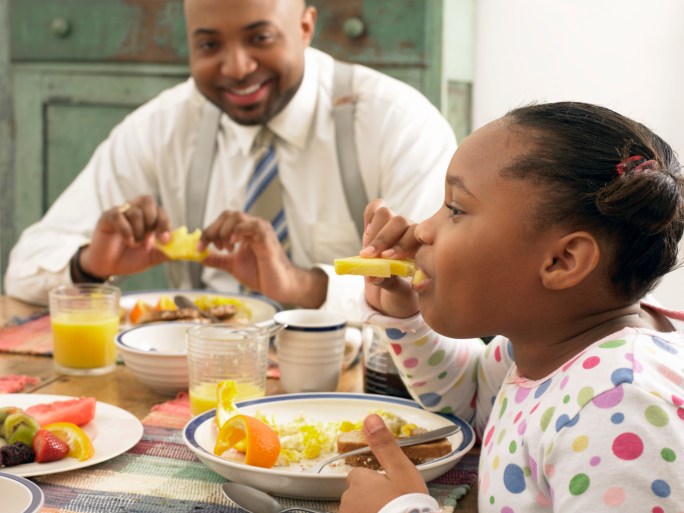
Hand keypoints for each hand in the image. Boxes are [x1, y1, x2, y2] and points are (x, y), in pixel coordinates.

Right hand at [79, 195, 170, 278]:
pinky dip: (126, 230)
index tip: (165, 240)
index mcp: (149, 219)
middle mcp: (135, 211)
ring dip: (138, 230)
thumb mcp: (152, 258)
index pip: (161, 211)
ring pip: (134, 211)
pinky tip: (128, 241)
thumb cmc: (130, 258)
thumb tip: (183, 251)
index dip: (165, 223)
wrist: (108, 267)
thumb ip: (166, 253)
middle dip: (153, 220)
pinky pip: (118, 216)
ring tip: (134, 244)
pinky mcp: (107, 217)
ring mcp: (121, 213)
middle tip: (149, 239)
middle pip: (148, 201)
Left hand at [199, 210, 327, 307]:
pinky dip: (238, 231)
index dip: (209, 231)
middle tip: (210, 246)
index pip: (223, 221)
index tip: (200, 246)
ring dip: (224, 231)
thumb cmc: (262, 274)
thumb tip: (201, 257)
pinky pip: (252, 225)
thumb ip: (218, 259)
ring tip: (226, 248)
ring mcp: (261, 230)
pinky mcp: (267, 238)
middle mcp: (252, 227)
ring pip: (237, 217)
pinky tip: (234, 244)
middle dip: (213, 230)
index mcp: (245, 232)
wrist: (279, 286)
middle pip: (228, 215)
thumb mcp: (233, 265)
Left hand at [340, 414, 427, 512]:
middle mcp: (347, 501)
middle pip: (358, 494)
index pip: (360, 475)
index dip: (377, 482)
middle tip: (394, 506)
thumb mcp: (402, 471)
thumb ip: (385, 445)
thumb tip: (370, 417)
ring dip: (369, 510)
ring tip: (391, 512)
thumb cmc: (407, 505)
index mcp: (359, 482)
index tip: (392, 490)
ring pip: (357, 509)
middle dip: (372, 499)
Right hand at [361, 200, 419, 317]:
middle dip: (382, 239)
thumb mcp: (401, 295)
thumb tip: (373, 275)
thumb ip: (390, 283)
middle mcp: (411, 235)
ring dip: (373, 233)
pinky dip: (368, 217)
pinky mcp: (378, 225)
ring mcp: (394, 229)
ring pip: (386, 214)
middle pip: (399, 222)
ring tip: (365, 253)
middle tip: (370, 257)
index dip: (400, 244)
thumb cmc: (403, 298)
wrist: (393, 299)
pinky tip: (366, 234)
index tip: (387, 258)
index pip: (416, 234)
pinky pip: (375, 209)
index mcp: (425, 250)